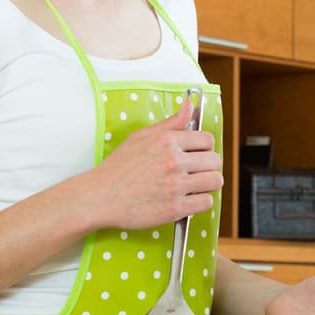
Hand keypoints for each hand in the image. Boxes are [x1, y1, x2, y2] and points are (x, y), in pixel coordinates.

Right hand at [86, 97, 222, 229]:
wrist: (99, 197)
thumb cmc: (118, 168)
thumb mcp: (141, 137)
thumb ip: (170, 123)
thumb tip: (189, 106)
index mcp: (167, 141)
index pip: (208, 140)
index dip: (205, 148)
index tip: (197, 155)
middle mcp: (173, 161)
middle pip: (215, 161)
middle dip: (208, 167)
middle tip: (195, 172)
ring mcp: (175, 185)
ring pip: (215, 182)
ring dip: (207, 184)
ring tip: (194, 186)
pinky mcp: (175, 208)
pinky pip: (206, 202)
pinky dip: (200, 202)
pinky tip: (188, 199)